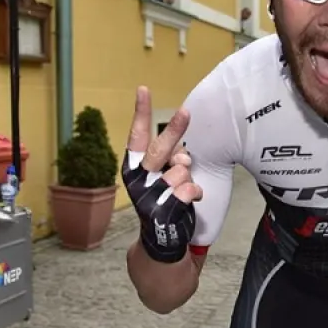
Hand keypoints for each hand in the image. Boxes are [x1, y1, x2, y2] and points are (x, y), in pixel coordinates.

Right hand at [122, 86, 201, 262]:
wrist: (162, 237)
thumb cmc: (164, 199)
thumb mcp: (162, 176)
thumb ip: (169, 159)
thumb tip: (183, 156)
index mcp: (133, 167)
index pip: (136, 136)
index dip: (140, 113)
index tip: (143, 89)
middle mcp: (137, 179)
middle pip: (159, 149)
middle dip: (174, 131)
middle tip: (185, 111)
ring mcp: (149, 196)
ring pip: (181, 171)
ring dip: (188, 177)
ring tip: (180, 189)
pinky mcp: (163, 210)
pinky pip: (190, 189)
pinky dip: (194, 192)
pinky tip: (188, 201)